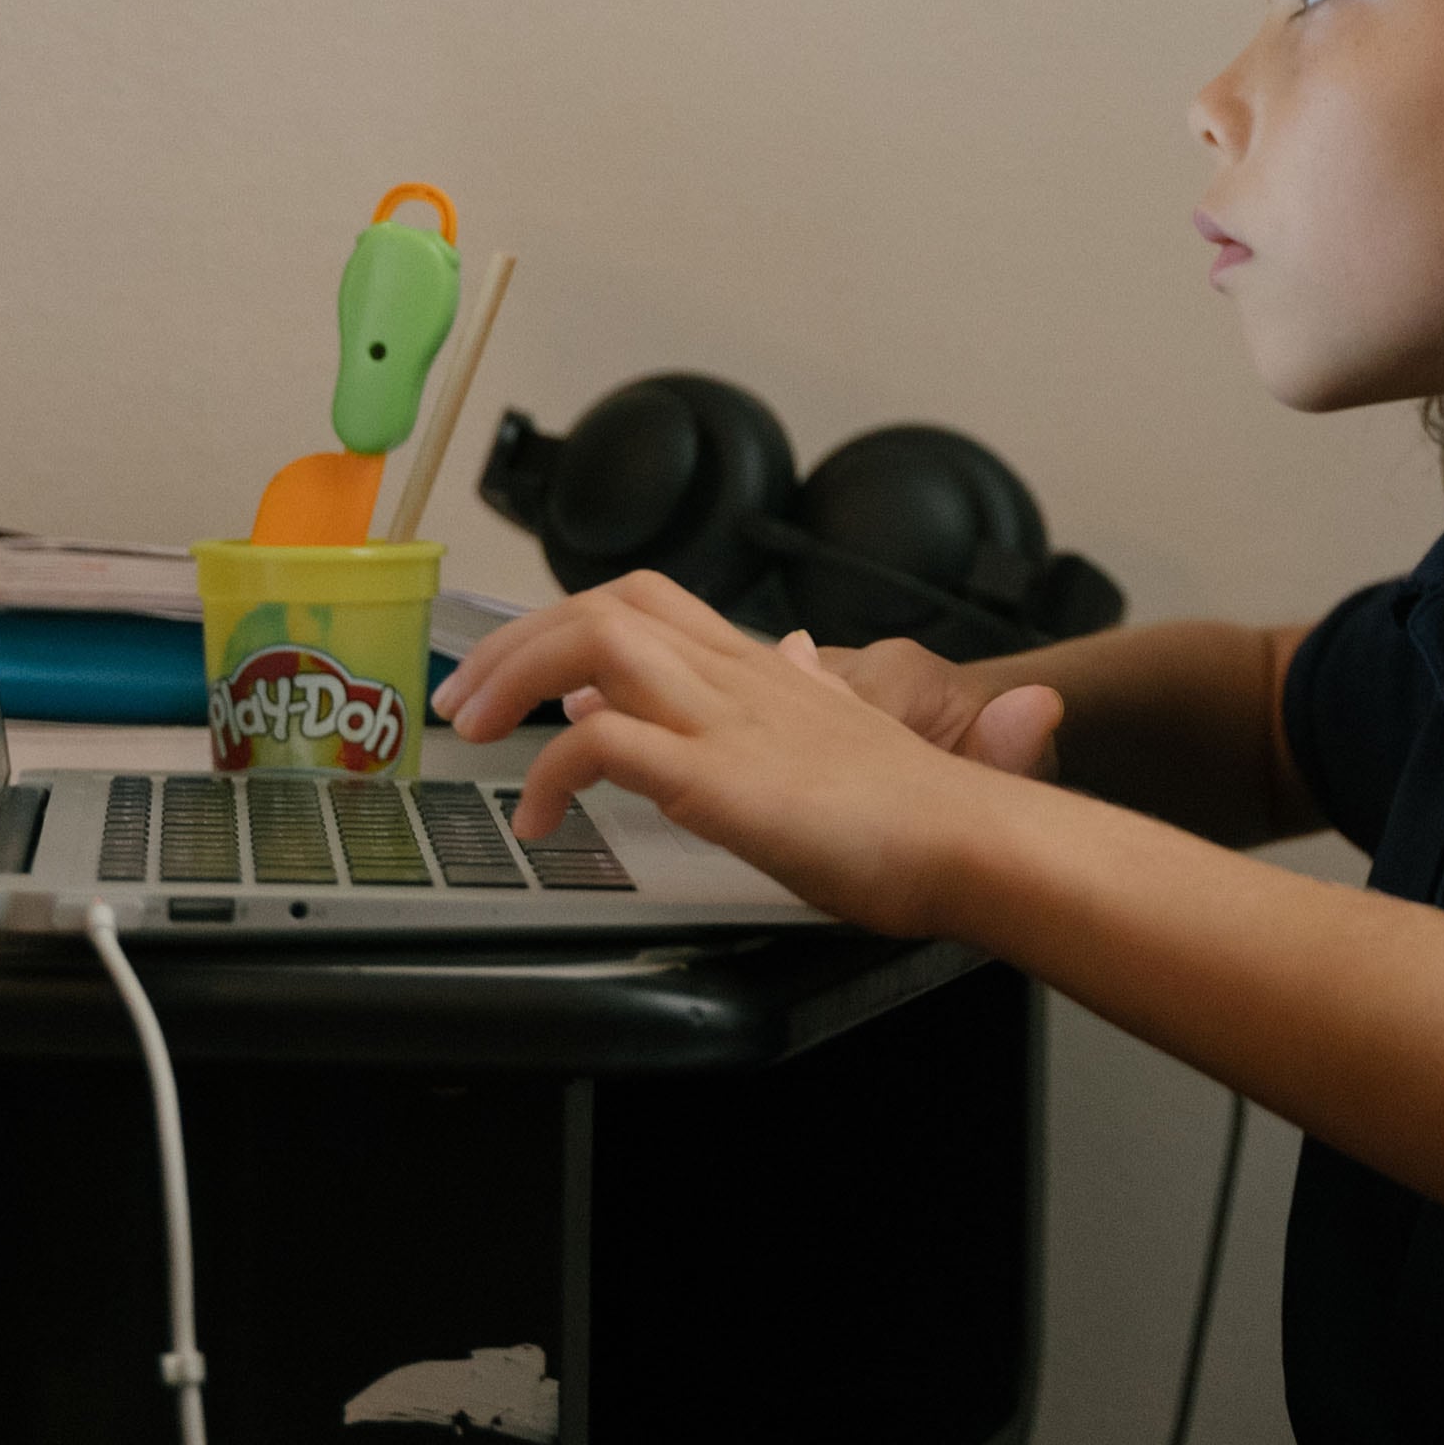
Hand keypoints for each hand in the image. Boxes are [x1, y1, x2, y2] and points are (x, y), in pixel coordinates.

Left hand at [428, 570, 1034, 935]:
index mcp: (769, 673)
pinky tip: (543, 820)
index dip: (574, 622)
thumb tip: (800, 657)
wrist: (975, 841)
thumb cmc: (929, 812)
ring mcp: (727, 721)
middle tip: (468, 701)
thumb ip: (819, 691)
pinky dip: (551, 772)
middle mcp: (742, 679)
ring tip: (476, 735)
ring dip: (514, 679)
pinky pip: (601, 743)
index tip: (531, 676)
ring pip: (594, 643)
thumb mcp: (860, 730)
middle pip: (607, 604)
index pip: (652, 603)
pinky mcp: (717, 777)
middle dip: (518, 642)